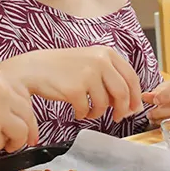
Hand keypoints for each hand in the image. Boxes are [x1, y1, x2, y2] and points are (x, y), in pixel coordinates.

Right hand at [0, 47, 142, 121]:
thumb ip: (111, 76)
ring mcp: (87, 74)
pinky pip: (86, 109)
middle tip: (118, 117)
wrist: (34, 68)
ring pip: (105, 104)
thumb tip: (131, 101)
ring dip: (98, 112)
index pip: (131, 77)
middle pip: (123, 92)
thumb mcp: (90, 62)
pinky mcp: (75, 89)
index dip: (135, 96)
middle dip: (122, 109)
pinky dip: (83, 114)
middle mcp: (100, 61)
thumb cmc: (62, 68)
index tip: (134, 107)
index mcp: (106, 53)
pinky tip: (77, 111)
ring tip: (88, 110)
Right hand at [0, 70, 39, 152]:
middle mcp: (3, 93)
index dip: (27, 113)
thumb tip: (11, 115)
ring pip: (20, 132)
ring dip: (13, 141)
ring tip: (3, 145)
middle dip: (28, 131)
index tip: (27, 124)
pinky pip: (0, 144)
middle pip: (28, 116)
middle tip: (26, 142)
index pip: (25, 97)